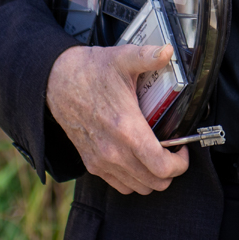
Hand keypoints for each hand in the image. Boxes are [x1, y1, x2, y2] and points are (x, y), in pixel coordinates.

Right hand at [45, 43, 189, 193]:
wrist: (56, 82)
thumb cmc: (90, 71)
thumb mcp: (122, 58)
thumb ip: (147, 56)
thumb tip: (167, 51)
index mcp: (126, 128)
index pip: (162, 167)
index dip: (181, 163)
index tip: (182, 148)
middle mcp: (114, 151)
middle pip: (155, 182)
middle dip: (171, 170)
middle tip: (173, 151)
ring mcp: (102, 160)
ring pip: (139, 188)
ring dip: (153, 176)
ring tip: (157, 154)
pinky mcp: (92, 163)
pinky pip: (120, 185)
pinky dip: (134, 178)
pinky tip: (138, 158)